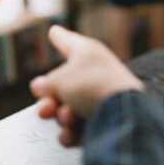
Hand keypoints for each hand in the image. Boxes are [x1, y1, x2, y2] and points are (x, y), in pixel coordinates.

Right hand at [30, 26, 143, 144]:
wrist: (122, 114)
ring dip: (62, 117)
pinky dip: (73, 132)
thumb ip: (47, 83)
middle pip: (62, 86)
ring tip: (68, 117)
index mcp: (87, 53)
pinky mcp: (104, 120)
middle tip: (46, 107)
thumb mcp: (60, 79)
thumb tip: (40, 86)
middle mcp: (94, 73)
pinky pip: (78, 128)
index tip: (54, 31)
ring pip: (67, 109)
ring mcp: (99, 97)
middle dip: (49, 100)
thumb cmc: (93, 86)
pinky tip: (72, 133)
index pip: (68, 41)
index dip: (58, 37)